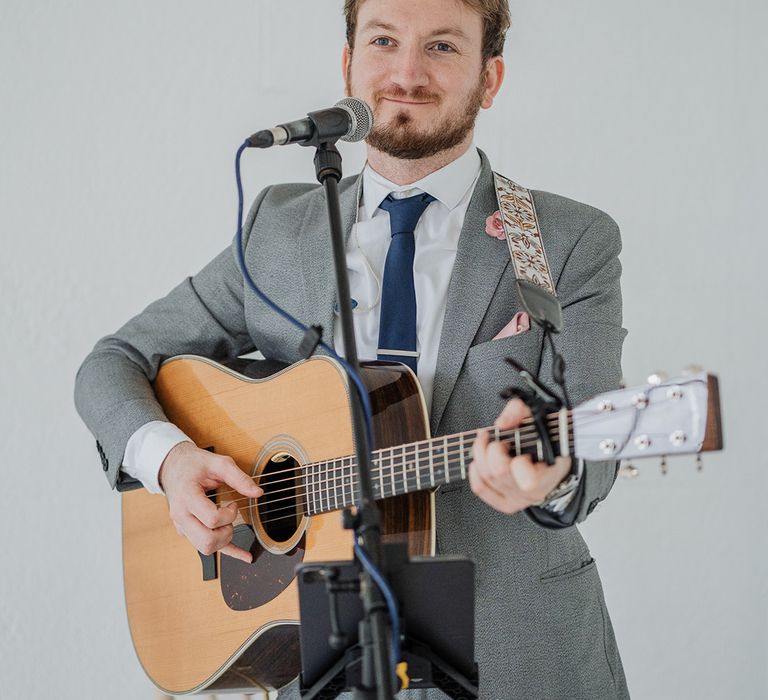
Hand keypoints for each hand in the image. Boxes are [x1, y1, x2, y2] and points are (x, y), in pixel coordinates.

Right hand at [159, 441, 262, 562]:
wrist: (173, 467)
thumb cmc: (193, 464)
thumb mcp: (218, 463)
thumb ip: (239, 477)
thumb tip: (257, 493)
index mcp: (187, 498)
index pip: (211, 519)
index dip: (229, 514)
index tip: (232, 504)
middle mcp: (181, 516)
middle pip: (207, 541)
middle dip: (227, 531)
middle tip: (229, 515)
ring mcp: (183, 526)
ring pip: (205, 548)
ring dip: (224, 539)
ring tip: (227, 521)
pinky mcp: (188, 531)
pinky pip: (207, 548)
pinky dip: (228, 552)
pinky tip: (245, 556)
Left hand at [469, 399, 570, 513]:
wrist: (554, 459)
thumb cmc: (547, 439)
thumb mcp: (537, 417)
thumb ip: (519, 411)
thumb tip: (501, 424)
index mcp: (549, 474)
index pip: (528, 479)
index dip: (517, 461)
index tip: (517, 448)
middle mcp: (535, 491)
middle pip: (499, 473)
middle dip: (492, 450)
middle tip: (498, 440)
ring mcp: (520, 500)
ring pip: (487, 480)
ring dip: (479, 455)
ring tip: (485, 443)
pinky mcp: (507, 503)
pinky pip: (481, 490)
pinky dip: (474, 472)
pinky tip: (477, 460)